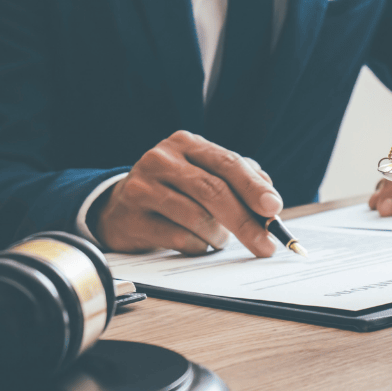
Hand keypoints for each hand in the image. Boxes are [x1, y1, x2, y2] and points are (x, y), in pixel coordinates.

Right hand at [93, 131, 282, 256]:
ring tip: (219, 239)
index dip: (253, 186)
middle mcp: (161, 159)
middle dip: (245, 222)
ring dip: (218, 236)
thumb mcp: (201, 174)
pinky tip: (196, 244)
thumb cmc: (172, 191)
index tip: (273, 208)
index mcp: (185, 143)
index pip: (226, 162)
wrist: (117, 208)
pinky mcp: (132, 218)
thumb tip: (270, 201)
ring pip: (197, 217)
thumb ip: (236, 180)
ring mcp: (143, 187)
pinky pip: (178, 238)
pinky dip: (196, 247)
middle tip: (264, 245)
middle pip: (213, 190)